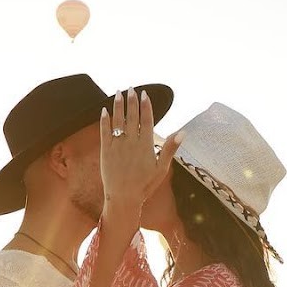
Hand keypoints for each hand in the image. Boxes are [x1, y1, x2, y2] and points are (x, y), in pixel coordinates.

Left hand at [100, 89, 181, 214]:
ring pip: (118, 120)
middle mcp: (131, 141)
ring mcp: (117, 145)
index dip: (146, 105)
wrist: (123, 197)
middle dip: (131, 101)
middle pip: (132, 116)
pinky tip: (104, 110)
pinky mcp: (105, 150)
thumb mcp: (162, 168)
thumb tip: (183, 132)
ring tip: (118, 93)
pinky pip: (104, 131)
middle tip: (130, 88)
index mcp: (146, 144)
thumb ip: (170, 148)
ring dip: (118, 105)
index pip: (147, 119)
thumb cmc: (145, 185)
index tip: (144, 94)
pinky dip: (104, 120)